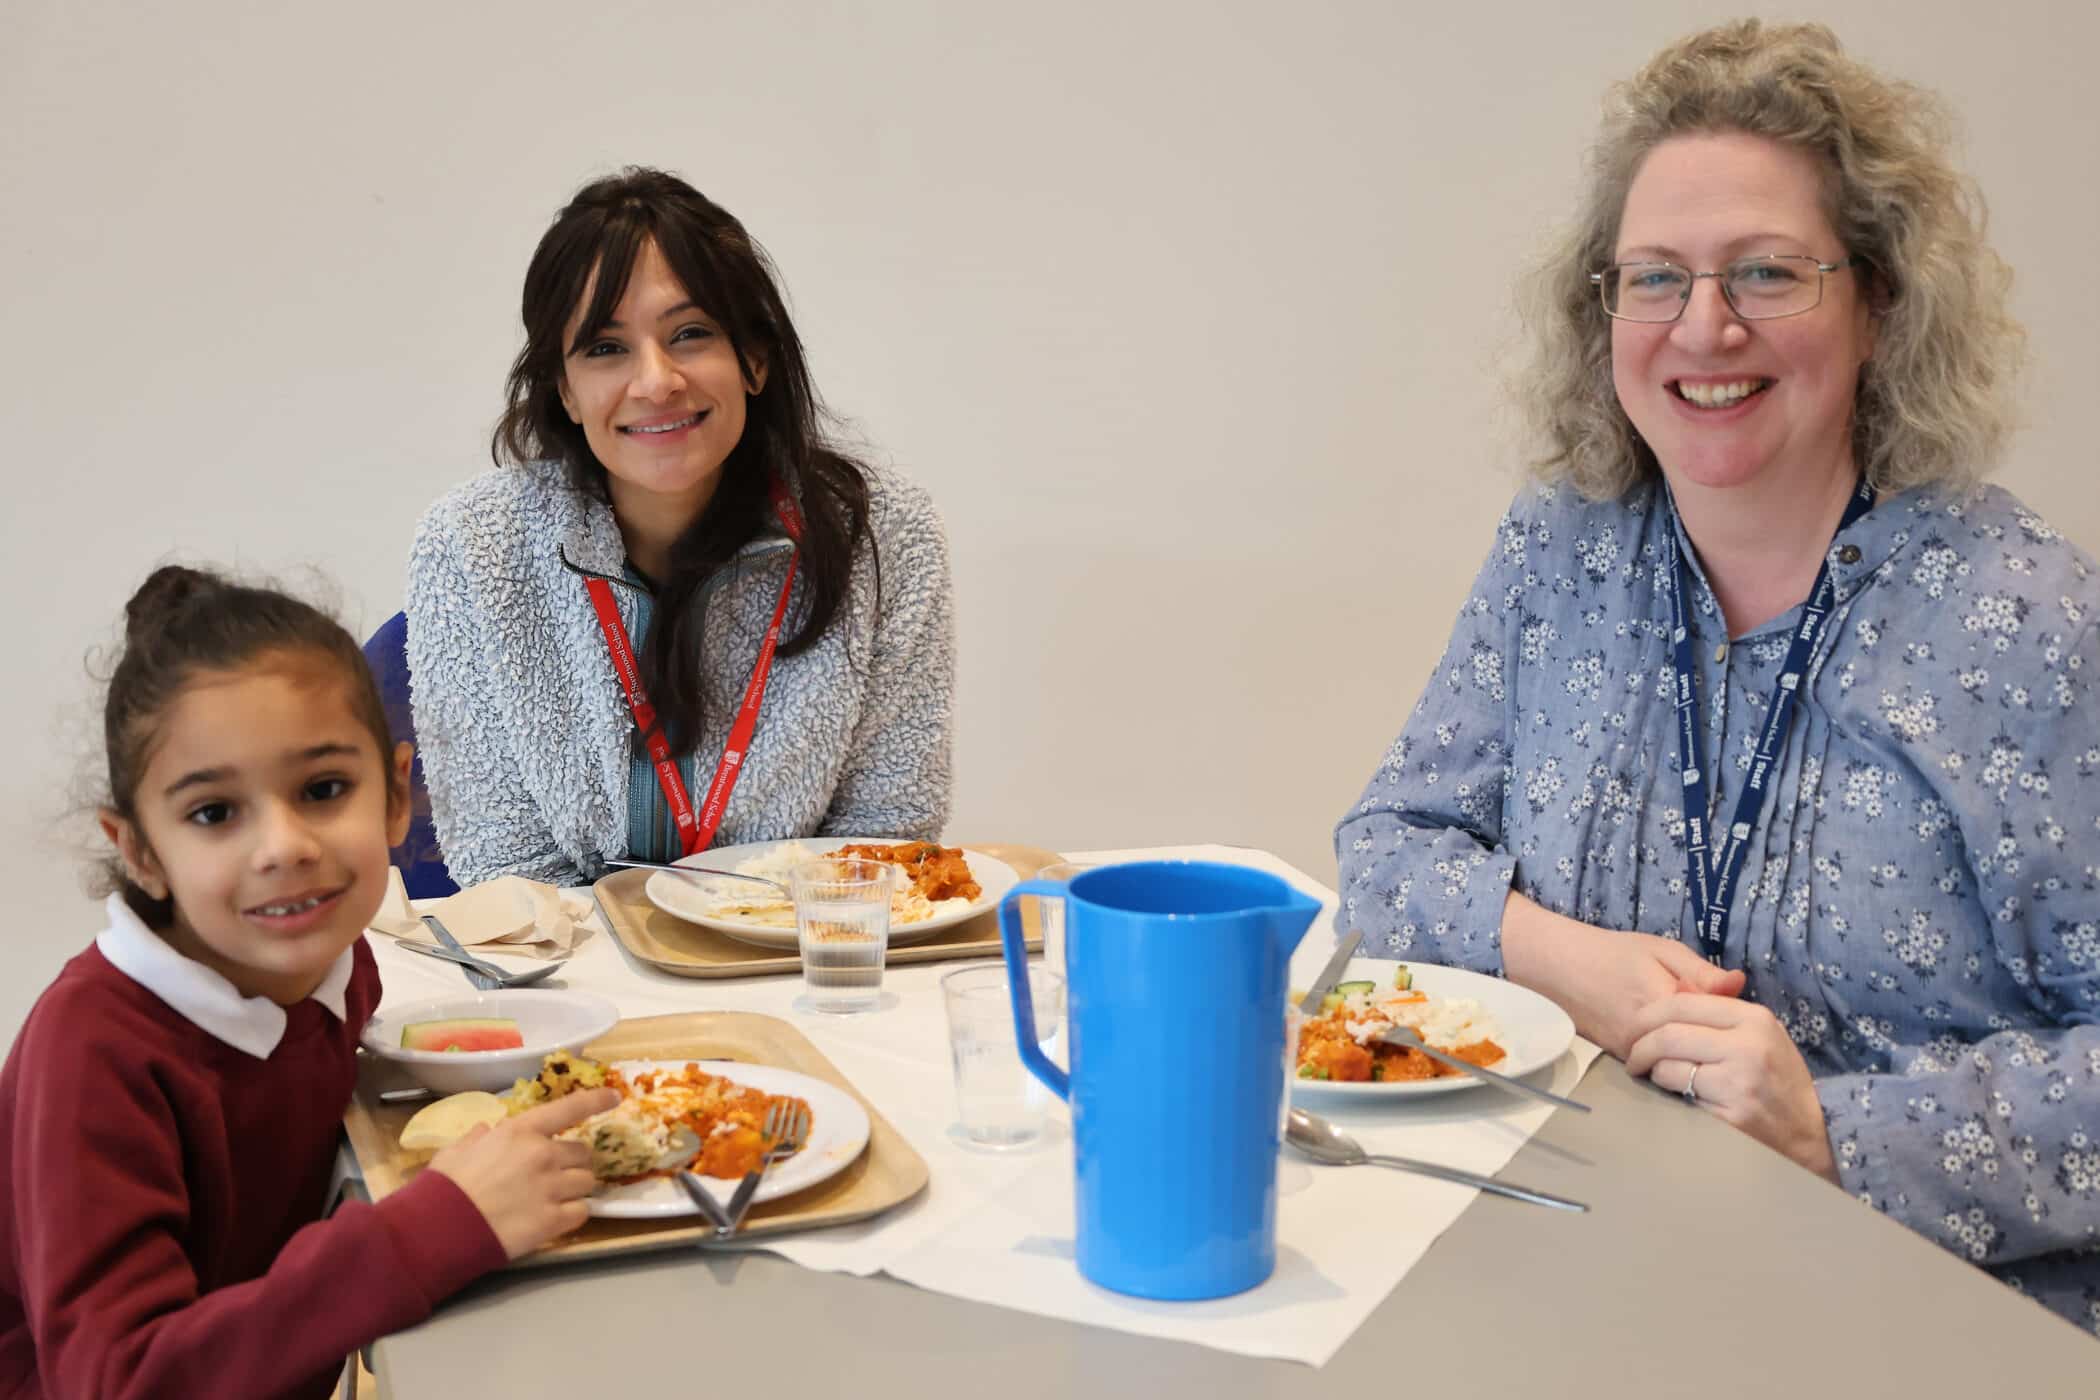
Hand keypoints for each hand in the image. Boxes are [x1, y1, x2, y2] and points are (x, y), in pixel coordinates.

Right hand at [428, 1088, 617, 1258]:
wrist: (440, 1229)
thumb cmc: (445, 1186)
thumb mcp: (455, 1150)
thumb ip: (477, 1138)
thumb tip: (486, 1131)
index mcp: (520, 1132)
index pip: (569, 1108)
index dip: (595, 1101)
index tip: (613, 1098)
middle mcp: (543, 1155)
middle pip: (583, 1152)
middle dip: (573, 1162)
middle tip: (555, 1174)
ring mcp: (552, 1188)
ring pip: (587, 1182)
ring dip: (575, 1188)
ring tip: (553, 1198)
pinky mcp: (554, 1220)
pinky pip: (582, 1212)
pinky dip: (573, 1214)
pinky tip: (555, 1218)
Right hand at [1499, 891, 1745, 1057]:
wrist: (1557, 966)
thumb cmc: (1611, 952)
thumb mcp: (1662, 950)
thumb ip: (1702, 971)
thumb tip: (1740, 984)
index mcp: (1664, 1004)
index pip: (1715, 1023)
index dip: (1727, 1017)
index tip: (1730, 1007)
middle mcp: (1648, 1036)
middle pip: (1698, 1048)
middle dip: (1711, 1038)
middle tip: (1716, 1023)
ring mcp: (1631, 1052)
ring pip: (1677, 1060)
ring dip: (1689, 1048)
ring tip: (1692, 1029)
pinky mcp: (1620, 1060)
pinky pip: (1657, 1064)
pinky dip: (1668, 1054)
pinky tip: (1669, 1036)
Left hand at [1625, 994, 1836, 1181]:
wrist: (1812, 1131)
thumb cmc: (1778, 1077)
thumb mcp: (1759, 1033)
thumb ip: (1717, 1012)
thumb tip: (1672, 989)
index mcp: (1753, 1018)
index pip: (1681, 1004)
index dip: (1647, 1015)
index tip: (1634, 1028)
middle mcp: (1747, 1046)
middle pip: (1667, 1035)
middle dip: (1639, 1047)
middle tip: (1632, 1058)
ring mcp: (1739, 1082)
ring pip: (1668, 1067)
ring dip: (1653, 1073)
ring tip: (1655, 1076)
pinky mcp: (1731, 1115)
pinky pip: (1680, 1097)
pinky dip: (1669, 1094)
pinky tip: (1675, 1095)